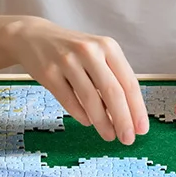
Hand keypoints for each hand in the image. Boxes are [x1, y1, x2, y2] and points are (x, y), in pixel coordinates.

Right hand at [8, 19, 147, 143]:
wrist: (33, 37)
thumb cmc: (73, 51)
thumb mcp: (97, 55)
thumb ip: (112, 79)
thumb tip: (129, 116)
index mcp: (108, 47)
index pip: (129, 82)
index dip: (137, 109)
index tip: (142, 129)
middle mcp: (89, 51)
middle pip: (112, 92)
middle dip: (123, 119)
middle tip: (128, 139)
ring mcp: (67, 61)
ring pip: (90, 99)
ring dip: (102, 122)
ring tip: (109, 136)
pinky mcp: (49, 72)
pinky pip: (69, 100)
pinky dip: (81, 115)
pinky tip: (88, 122)